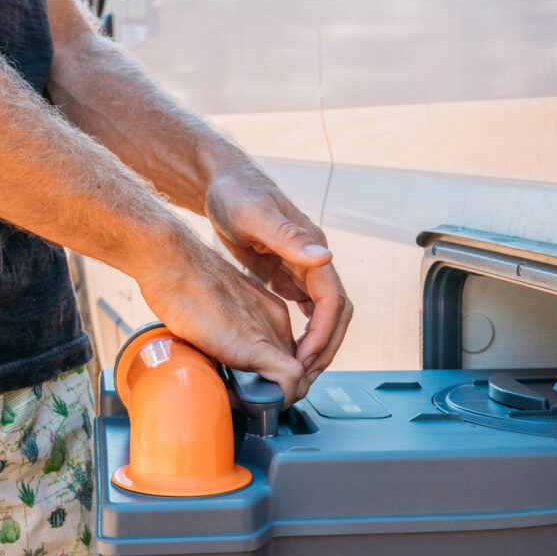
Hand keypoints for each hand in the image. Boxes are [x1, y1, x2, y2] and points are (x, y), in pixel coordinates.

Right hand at [132, 228, 312, 402]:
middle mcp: (276, 321)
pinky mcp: (257, 345)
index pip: (287, 354)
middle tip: (252, 400)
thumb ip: (222, 333)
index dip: (274, 378)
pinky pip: (290, 380)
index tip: (251, 388)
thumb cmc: (181, 283)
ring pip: (299, 377)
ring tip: (249, 403)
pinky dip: (279, 398)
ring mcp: (270, 332)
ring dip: (280, 397)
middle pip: (296, 367)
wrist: (174, 266)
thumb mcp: (213, 312)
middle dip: (280, 390)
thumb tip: (213, 360)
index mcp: (268, 311)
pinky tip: (253, 401)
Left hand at [203, 166, 352, 379]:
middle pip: (335, 312)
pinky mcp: (286, 272)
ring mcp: (301, 267)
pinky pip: (305, 309)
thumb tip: (326, 258)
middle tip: (303, 375)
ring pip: (323, 314)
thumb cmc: (235, 193)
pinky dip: (303, 332)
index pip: (333, 301)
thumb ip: (288, 237)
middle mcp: (313, 260)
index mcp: (311, 249)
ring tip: (297, 370)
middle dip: (325, 346)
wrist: (221, 180)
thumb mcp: (255, 215)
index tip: (305, 359)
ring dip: (317, 343)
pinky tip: (288, 349)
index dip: (324, 333)